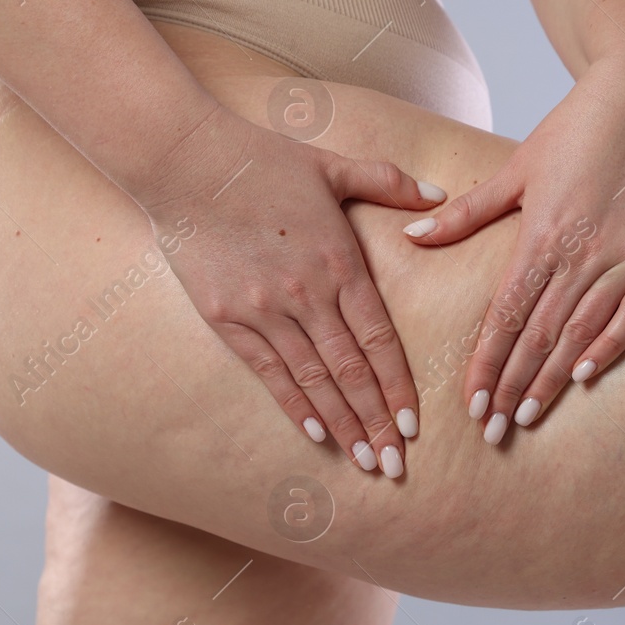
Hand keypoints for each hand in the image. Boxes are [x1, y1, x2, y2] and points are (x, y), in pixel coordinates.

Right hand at [141, 104, 446, 476]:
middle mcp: (307, 294)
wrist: (184, 161)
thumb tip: (439, 193)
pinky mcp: (227, 318)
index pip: (379, 338)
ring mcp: (265, 310)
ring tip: (364, 459)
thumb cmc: (261, 159)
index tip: (415, 423)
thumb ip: (389, 182)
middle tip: (397, 465)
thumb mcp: (333, 164)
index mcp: (339, 261)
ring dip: (342, 424)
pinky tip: (316, 432)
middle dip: (378, 421)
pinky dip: (293, 404)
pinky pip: (267, 372)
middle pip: (352, 370)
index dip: (398, 384)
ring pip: (313, 380)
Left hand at [402, 55, 624, 442]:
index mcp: (543, 232)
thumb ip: (465, 212)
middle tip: (494, 430)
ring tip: (529, 414)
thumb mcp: (514, 169)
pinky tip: (585, 377)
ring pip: (583, 331)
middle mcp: (585, 251)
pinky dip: (610, 346)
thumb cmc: (570, 132)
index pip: (508, 314)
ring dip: (555, 377)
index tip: (473, 402)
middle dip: (514, 385)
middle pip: (541, 334)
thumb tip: (413, 237)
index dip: (489, 363)